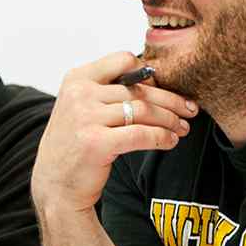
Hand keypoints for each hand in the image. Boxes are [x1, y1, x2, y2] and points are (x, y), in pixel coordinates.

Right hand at [31, 51, 197, 216]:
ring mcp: (86, 118)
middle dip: (170, 100)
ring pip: (144, 111)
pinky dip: (162, 137)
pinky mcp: (97, 143)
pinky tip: (171, 141)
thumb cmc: (74, 145)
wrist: (55, 185)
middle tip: (189, 109)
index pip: (122, 60)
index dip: (148, 74)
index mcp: (76, 79)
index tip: (163, 89)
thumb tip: (154, 82)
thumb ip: (107, 91)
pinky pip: (142, 135)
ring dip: (170, 119)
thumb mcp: (81, 107)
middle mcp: (79, 94)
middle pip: (139, 90)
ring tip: (182, 127)